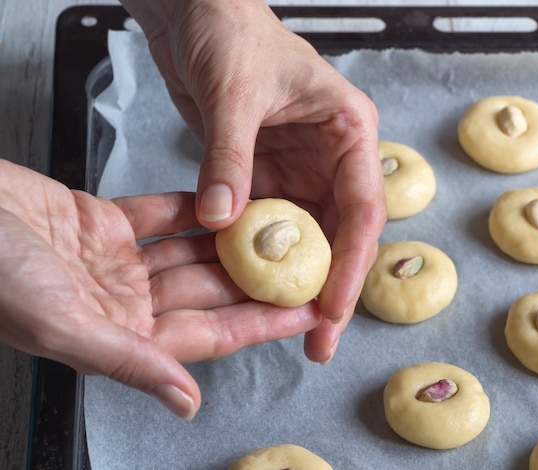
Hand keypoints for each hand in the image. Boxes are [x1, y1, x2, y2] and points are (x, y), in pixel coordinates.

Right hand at [0, 160, 321, 417]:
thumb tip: (185, 403)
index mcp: (119, 336)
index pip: (209, 334)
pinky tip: (230, 199)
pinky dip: (195, 208)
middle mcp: (124, 303)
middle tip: (308, 266)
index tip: (306, 313)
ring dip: (233, 243)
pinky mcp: (104, 222)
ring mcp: (116, 261)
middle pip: (208, 292)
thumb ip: (127, 362)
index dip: (261, 324)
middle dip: (258, 281)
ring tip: (281, 229)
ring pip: (191, 252)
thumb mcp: (61, 324)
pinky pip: (162, 214)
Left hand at [121, 0, 386, 361]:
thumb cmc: (230, 30)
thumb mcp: (233, 93)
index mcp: (348, 131)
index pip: (362, 208)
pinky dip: (257, 254)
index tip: (332, 309)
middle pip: (339, 234)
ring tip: (282, 325)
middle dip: (328, 288)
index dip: (351, 264)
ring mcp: (298, 169)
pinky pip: (267, 224)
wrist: (196, 11)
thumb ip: (230, 159)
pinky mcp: (265, 175)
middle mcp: (331, 156)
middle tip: (316, 340)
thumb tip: (222, 221)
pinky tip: (246, 284)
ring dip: (293, 278)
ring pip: (305, 236)